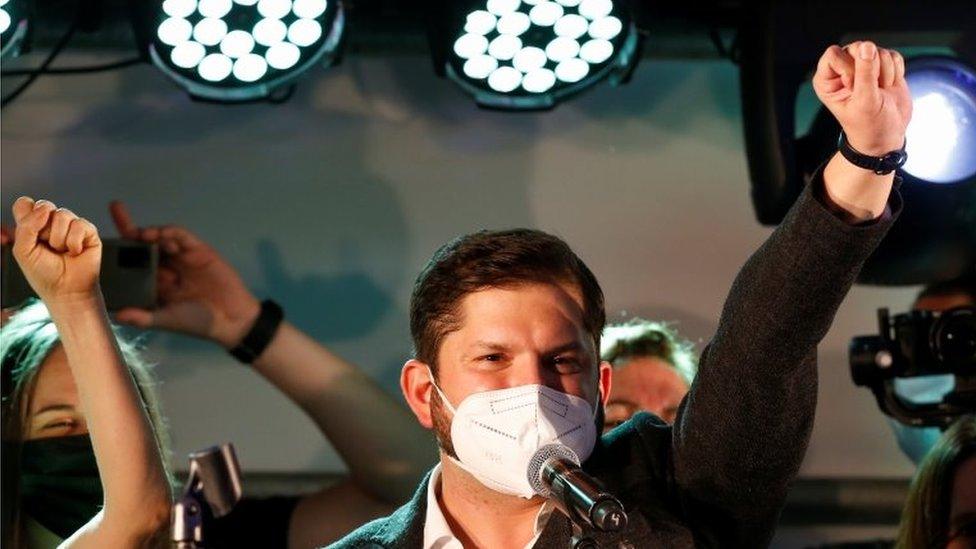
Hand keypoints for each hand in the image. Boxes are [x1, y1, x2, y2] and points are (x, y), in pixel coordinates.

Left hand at [11, 197, 100, 305]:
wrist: (66, 291)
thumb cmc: (44, 274)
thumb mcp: (23, 251)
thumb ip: (26, 226)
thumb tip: (46, 209)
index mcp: (32, 225)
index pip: (25, 203)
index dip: (27, 214)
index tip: (30, 233)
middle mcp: (52, 222)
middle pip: (44, 205)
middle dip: (44, 229)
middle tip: (47, 246)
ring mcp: (71, 226)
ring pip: (63, 214)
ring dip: (60, 239)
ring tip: (62, 251)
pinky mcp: (89, 232)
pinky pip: (80, 225)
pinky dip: (75, 242)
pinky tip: (75, 252)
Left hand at [109, 201, 259, 347]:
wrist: (231, 319)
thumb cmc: (197, 323)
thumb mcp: (167, 320)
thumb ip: (143, 317)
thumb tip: (117, 315)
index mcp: (154, 283)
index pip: (130, 262)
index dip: (117, 249)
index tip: (99, 239)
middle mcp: (165, 267)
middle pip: (142, 243)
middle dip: (129, 228)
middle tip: (117, 212)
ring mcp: (182, 257)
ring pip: (160, 237)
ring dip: (149, 232)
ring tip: (142, 234)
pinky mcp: (199, 250)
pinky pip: (181, 236)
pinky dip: (171, 232)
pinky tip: (162, 235)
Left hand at [813, 41, 911, 155]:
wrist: (887, 136)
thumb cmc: (869, 125)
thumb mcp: (865, 102)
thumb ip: (865, 73)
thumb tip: (867, 46)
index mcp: (827, 80)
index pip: (834, 54)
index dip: (848, 67)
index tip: (854, 87)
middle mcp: (842, 70)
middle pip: (857, 47)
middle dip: (870, 68)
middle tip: (872, 89)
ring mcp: (863, 66)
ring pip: (877, 50)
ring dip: (885, 72)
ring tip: (881, 91)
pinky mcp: (882, 67)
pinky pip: (893, 55)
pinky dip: (896, 71)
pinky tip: (889, 86)